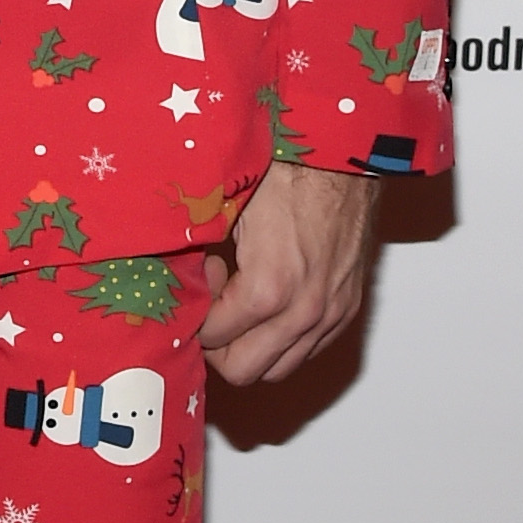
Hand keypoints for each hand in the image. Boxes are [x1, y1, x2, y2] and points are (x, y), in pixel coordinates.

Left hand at [200, 164, 378, 390]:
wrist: (342, 152)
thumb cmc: (284, 171)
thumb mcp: (226, 211)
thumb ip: (199, 256)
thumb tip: (173, 277)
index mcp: (267, 289)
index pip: (213, 339)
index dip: (197, 314)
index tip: (203, 278)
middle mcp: (304, 311)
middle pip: (244, 370)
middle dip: (218, 344)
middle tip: (214, 303)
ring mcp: (331, 313)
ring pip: (279, 368)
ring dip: (251, 345)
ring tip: (243, 302)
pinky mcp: (349, 307)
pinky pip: (309, 349)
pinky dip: (283, 339)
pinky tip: (271, 299)